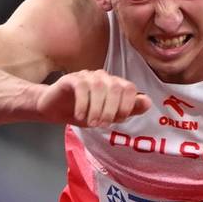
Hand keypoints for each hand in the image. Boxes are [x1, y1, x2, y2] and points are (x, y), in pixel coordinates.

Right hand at [36, 69, 151, 127]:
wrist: (54, 109)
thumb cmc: (84, 113)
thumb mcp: (108, 116)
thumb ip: (128, 110)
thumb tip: (148, 102)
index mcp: (114, 84)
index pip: (129, 88)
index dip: (127, 105)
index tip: (119, 120)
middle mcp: (102, 77)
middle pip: (116, 87)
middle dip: (112, 109)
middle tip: (103, 125)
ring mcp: (86, 76)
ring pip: (99, 87)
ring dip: (97, 108)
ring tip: (92, 123)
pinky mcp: (71, 79)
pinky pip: (81, 87)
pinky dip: (83, 104)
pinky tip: (80, 116)